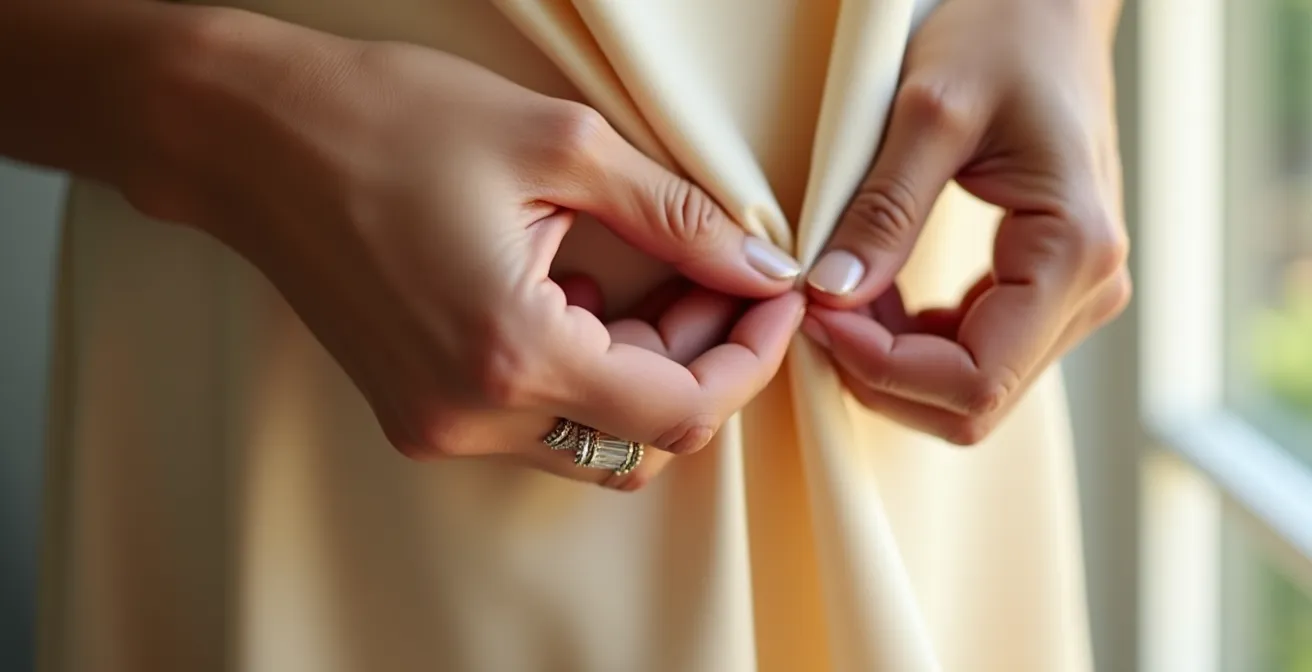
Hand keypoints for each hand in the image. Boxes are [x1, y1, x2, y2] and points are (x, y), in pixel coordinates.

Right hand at [135, 11, 803, 485]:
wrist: (250, 137)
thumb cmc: (387, 120)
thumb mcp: (559, 145)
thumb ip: (676, 218)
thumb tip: (757, 267)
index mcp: (511, 354)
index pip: (678, 411)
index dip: (747, 360)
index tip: (775, 302)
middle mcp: (471, 416)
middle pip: (642, 439)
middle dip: (702, 363)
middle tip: (721, 279)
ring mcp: (437, 424)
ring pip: (592, 438)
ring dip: (646, 373)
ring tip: (661, 280)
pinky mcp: (418, 409)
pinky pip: (536, 420)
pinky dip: (585, 372)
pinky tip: (589, 295)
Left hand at [801, 0, 1129, 444]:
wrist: (1050, 6)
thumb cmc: (1003, 34)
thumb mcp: (929, 111)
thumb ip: (882, 212)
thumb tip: (830, 297)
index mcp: (1074, 253)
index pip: (973, 380)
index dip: (881, 370)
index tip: (816, 316)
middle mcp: (1090, 290)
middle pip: (972, 401)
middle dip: (881, 374)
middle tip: (815, 312)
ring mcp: (1074, 294)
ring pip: (971, 386)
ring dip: (891, 361)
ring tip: (836, 299)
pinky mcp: (1048, 286)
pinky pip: (974, 350)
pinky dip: (911, 341)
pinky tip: (871, 294)